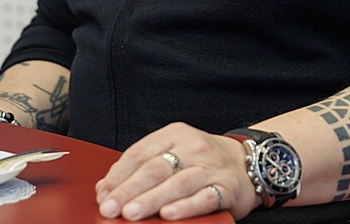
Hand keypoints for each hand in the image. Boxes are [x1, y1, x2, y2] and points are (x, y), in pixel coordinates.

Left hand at [95, 122, 258, 220]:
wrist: (246, 163)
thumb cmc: (200, 161)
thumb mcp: (172, 153)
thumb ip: (141, 168)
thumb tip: (106, 189)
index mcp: (175, 134)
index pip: (140, 153)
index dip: (118, 175)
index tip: (102, 194)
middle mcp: (193, 147)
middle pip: (156, 168)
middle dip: (129, 190)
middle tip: (110, 208)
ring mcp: (211, 167)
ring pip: (178, 183)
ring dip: (152, 200)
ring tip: (132, 214)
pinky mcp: (227, 188)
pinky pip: (205, 198)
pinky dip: (185, 207)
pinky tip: (168, 215)